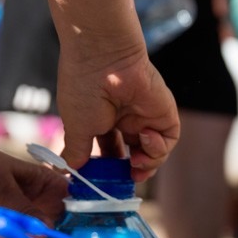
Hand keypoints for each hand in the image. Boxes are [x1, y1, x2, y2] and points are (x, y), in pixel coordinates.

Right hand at [57, 43, 179, 181]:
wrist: (103, 57)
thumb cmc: (84, 88)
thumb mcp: (76, 127)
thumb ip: (76, 151)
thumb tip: (68, 170)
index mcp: (102, 120)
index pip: (109, 151)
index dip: (109, 169)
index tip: (103, 180)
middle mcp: (125, 118)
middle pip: (134, 154)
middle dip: (132, 171)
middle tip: (126, 178)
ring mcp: (145, 116)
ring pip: (154, 152)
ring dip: (147, 164)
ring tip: (135, 161)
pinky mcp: (163, 112)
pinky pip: (169, 140)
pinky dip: (159, 148)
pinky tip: (145, 137)